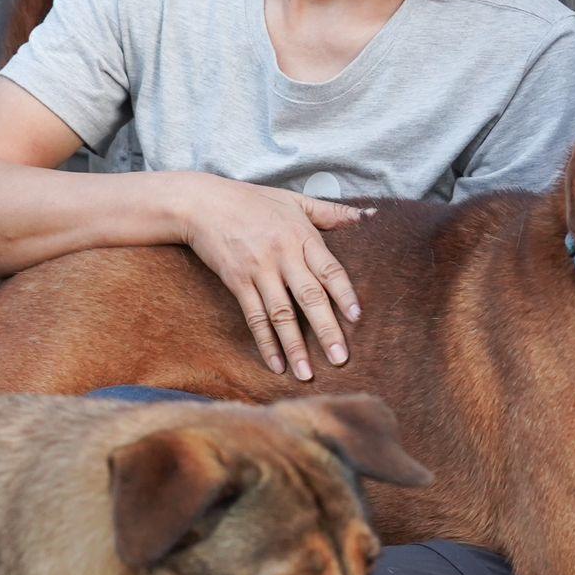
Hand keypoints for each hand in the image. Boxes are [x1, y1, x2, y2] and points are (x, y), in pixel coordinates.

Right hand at [179, 176, 369, 378]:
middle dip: (327, 330)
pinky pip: (254, 317)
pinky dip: (265, 342)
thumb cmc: (254, 200)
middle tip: (341, 359)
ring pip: (281, 314)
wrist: (204, 203)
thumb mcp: (296, 200)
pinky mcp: (237, 282)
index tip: (358, 317)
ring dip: (295, 346)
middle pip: (309, 297)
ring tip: (306, 374)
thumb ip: (334, 212)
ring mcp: (259, 270)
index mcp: (302, 236)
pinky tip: (276, 364)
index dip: (344, 293)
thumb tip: (371, 215)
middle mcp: (283, 255)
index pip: (330, 269)